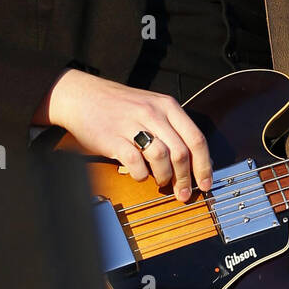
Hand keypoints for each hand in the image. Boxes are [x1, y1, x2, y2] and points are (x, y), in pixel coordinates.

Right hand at [33, 69, 212, 201]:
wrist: (82, 96)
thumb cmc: (118, 105)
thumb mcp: (151, 106)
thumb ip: (172, 128)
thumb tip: (194, 160)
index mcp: (167, 105)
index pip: (196, 138)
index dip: (204, 166)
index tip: (206, 183)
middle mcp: (153, 113)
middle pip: (181, 152)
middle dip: (186, 179)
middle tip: (183, 193)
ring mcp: (133, 124)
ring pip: (162, 157)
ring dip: (165, 177)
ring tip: (161, 182)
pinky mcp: (113, 138)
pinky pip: (136, 163)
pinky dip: (141, 175)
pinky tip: (140, 175)